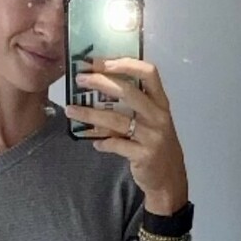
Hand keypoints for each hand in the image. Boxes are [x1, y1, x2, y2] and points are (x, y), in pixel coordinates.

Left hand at [64, 58, 189, 211]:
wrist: (169, 179)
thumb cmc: (157, 144)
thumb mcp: (153, 120)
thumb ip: (135, 104)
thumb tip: (100, 85)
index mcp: (161, 102)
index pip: (148, 72)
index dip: (124, 63)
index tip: (98, 61)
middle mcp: (159, 116)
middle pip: (128, 92)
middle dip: (100, 82)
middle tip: (79, 80)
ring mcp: (152, 136)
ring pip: (116, 119)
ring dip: (90, 113)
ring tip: (70, 110)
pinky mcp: (144, 155)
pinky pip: (116, 144)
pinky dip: (102, 142)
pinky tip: (94, 142)